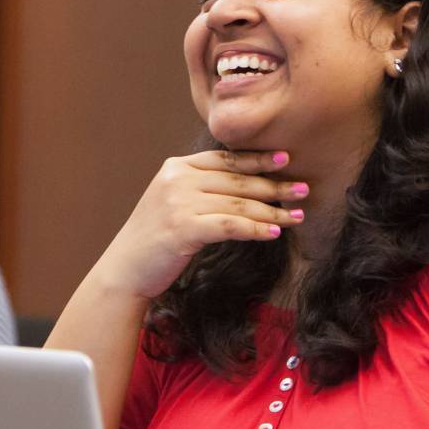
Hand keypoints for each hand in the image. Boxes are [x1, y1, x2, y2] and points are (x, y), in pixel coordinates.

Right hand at [89, 149, 307, 299]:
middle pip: (237, 180)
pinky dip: (256, 228)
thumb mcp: (173, 202)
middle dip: (274, 185)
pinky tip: (274, 232)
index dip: (257, 159)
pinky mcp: (184, 228)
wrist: (125, 270)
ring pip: (238, 203)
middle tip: (303, 189)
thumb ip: (200, 188)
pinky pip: (231, 225)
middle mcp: (177, 180)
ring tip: (297, 216)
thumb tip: (247, 186)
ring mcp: (179, 203)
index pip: (225, 159)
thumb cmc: (155, 240)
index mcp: (176, 167)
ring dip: (272, 210)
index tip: (285, 158)